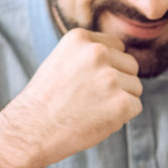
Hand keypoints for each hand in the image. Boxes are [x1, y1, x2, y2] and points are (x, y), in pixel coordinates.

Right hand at [0, 28, 142, 167]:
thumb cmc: (47, 100)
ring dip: (120, 100)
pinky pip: (136, 106)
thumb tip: (125, 58)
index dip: (107, 67)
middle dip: (118, 83)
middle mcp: (97, 52)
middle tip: (90, 98)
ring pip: (135, 87)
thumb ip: (90, 54)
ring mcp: (110, 77)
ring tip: (91, 109)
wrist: (32, 130)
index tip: (88, 81)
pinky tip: (97, 119)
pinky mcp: (121, 102)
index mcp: (81, 37)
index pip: (117, 47)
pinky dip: (122, 117)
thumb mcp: (62, 61)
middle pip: (131, 66)